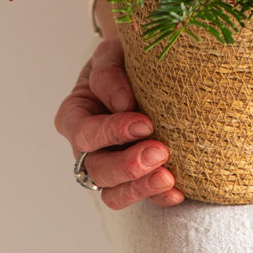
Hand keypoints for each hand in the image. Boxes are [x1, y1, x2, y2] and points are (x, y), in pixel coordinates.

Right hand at [54, 38, 184, 208]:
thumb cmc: (121, 59)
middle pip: (97, 169)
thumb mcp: (110, 55)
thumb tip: (123, 103)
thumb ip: (109, 73)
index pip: (85, 133)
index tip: (145, 124)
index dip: (112, 132)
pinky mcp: (133, 176)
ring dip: (140, 187)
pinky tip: (177, 192)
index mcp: (74, 116)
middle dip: (128, 165)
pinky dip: (158, 197)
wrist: (143, 66)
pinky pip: (141, 196)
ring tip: (168, 178)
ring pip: (113, 193)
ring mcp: (108, 165)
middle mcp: (86, 147)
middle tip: (160, 152)